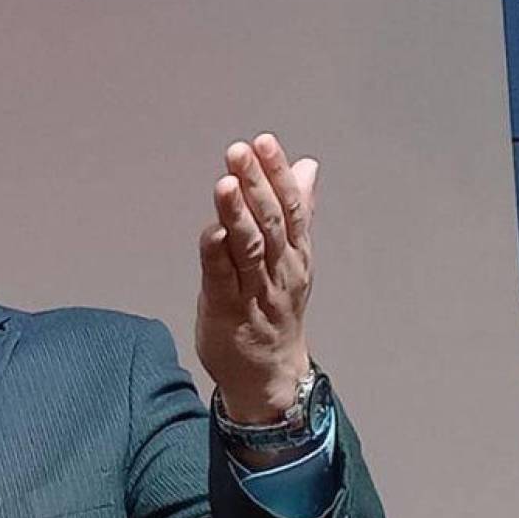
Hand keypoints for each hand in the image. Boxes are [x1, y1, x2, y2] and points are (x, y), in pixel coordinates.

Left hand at [196, 132, 317, 424]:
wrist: (270, 376)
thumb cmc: (277, 311)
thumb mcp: (295, 258)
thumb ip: (299, 211)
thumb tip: (307, 166)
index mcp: (296, 255)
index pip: (291, 207)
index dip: (278, 173)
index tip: (265, 142)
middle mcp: (279, 271)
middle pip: (270, 223)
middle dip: (256, 185)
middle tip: (240, 151)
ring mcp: (254, 293)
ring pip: (249, 249)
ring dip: (238, 213)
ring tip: (226, 182)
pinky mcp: (228, 312)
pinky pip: (224, 280)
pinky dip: (218, 254)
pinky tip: (211, 229)